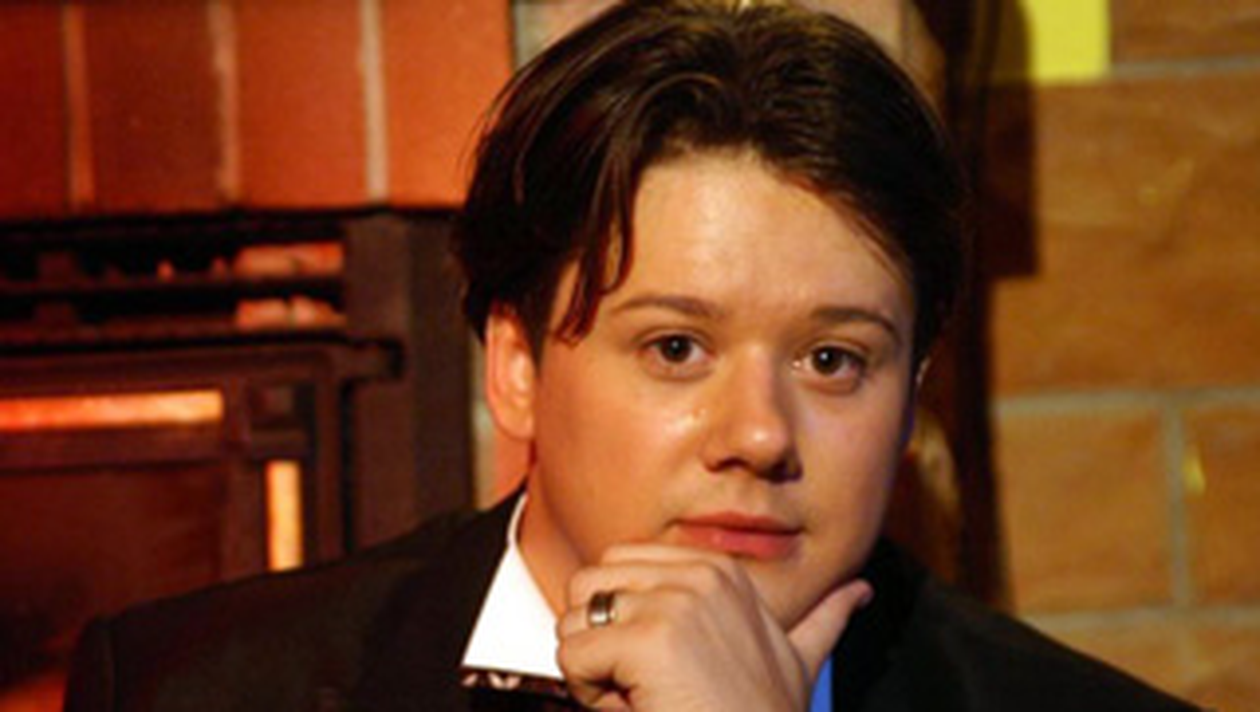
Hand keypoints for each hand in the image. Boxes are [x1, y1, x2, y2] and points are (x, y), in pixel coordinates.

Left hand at [555, 544, 872, 710]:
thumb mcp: (800, 661)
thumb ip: (823, 619)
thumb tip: (859, 592)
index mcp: (721, 571)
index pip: (619, 564)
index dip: (625, 621)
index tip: (666, 664)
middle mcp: (699, 575)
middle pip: (589, 584)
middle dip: (600, 639)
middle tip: (645, 685)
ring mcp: (676, 604)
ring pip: (574, 620)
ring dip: (594, 670)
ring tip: (645, 697)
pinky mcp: (650, 640)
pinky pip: (572, 655)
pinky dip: (590, 696)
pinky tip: (641, 709)